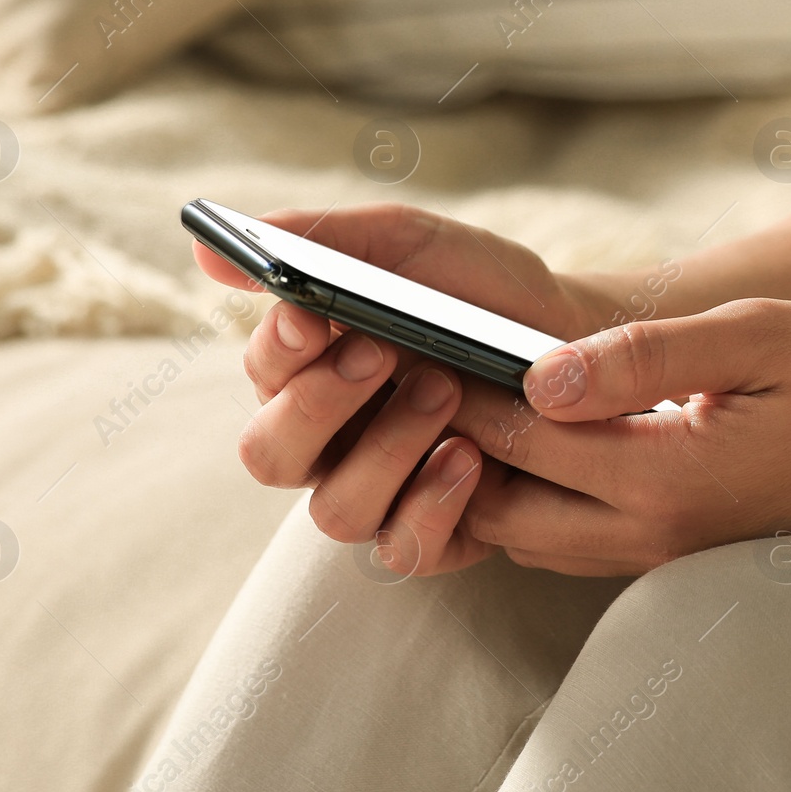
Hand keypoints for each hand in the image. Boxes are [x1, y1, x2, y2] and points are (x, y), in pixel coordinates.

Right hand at [194, 203, 642, 572]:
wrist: (584, 344)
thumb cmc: (485, 295)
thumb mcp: (411, 248)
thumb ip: (319, 243)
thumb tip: (206, 256)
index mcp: (310, 372)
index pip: (260, 374)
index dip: (275, 349)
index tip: (310, 317)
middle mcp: (331, 442)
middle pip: (270, 454)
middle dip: (317, 405)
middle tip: (379, 353)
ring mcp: (380, 494)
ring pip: (335, 509)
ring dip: (384, 450)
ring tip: (445, 392)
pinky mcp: (434, 535)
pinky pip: (402, 548)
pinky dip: (429, 506)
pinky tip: (468, 457)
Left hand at [386, 298, 790, 575]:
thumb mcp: (761, 336)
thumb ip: (645, 356)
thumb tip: (537, 374)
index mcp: (666, 479)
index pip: (513, 437)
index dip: (450, 380)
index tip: (405, 327)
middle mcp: (651, 535)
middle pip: (496, 503)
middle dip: (446, 437)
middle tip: (415, 360)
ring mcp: (662, 555)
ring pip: (523, 533)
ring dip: (482, 470)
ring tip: (458, 387)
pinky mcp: (675, 552)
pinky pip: (568, 539)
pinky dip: (527, 493)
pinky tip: (529, 430)